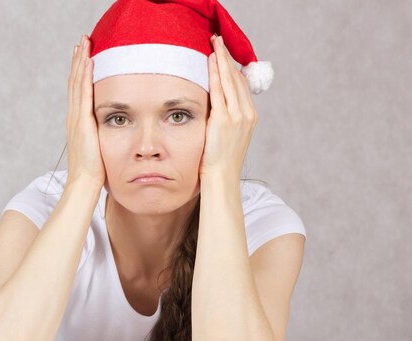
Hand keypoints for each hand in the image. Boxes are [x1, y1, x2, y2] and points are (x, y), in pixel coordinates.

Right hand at [65, 34, 105, 189]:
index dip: (79, 72)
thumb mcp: (100, 149)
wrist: (84, 185)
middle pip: (75, 82)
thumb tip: (115, 131)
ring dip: (80, 62)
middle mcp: (74, 118)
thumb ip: (103, 137)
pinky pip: (84, 94)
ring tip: (84, 43)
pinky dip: (85, 76)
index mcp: (77, 123)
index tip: (84, 55)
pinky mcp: (82, 123)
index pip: (78, 92)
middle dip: (78, 60)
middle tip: (82, 41)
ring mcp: (76, 119)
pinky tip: (90, 61)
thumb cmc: (95, 173)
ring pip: (77, 84)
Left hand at [200, 34, 257, 179]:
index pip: (242, 85)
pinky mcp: (223, 120)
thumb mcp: (228, 137)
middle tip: (219, 42)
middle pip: (238, 78)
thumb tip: (217, 110)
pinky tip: (210, 61)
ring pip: (230, 80)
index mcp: (250, 117)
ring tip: (214, 44)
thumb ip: (226, 121)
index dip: (233, 68)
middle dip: (227, 58)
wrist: (221, 178)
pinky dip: (215, 73)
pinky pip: (219, 91)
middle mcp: (247, 114)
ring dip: (221, 60)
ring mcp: (236, 117)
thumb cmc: (220, 161)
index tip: (225, 55)